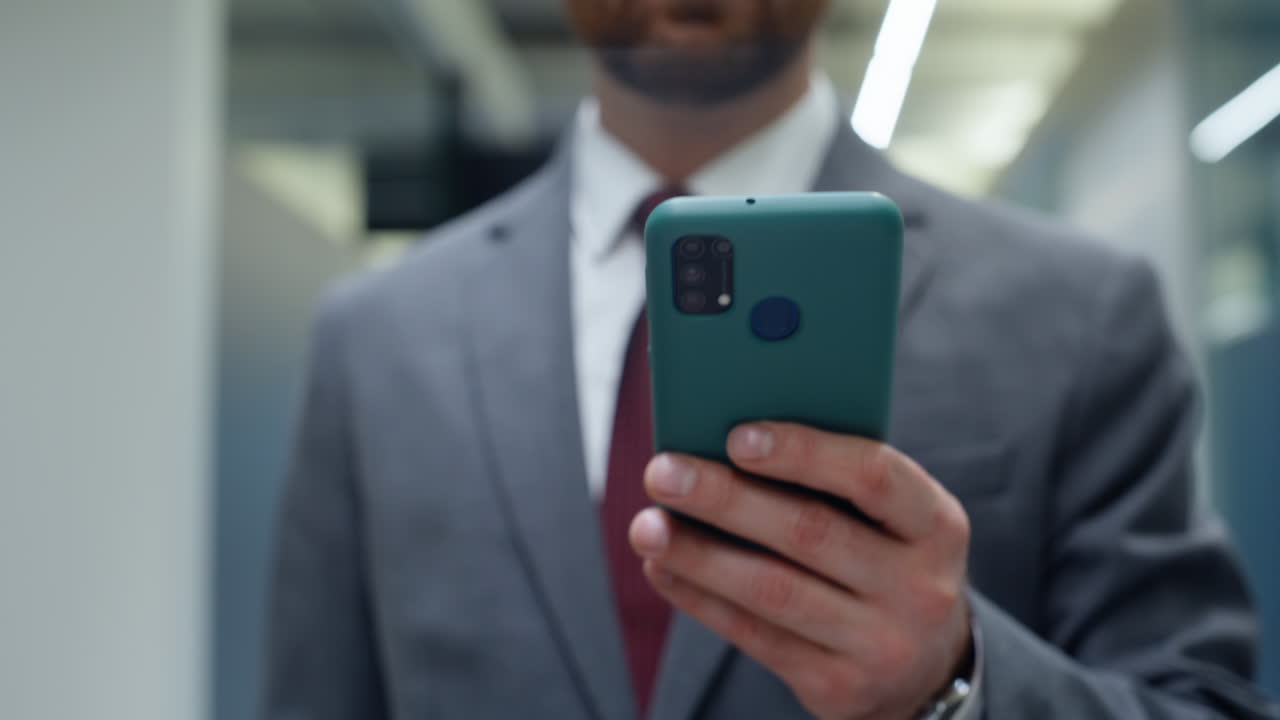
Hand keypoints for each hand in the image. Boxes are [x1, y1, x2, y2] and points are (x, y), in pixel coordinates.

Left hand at [630, 422, 971, 719]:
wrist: (926, 670)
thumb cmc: (884, 561)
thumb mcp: (890, 520)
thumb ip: (833, 481)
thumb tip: (724, 441)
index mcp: (936, 524)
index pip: (872, 476)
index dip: (804, 452)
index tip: (735, 435)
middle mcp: (919, 586)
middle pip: (809, 531)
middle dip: (725, 498)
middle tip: (662, 472)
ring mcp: (881, 643)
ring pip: (773, 590)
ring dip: (698, 554)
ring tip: (646, 525)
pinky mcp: (839, 687)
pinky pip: (755, 637)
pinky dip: (700, 598)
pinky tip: (662, 568)